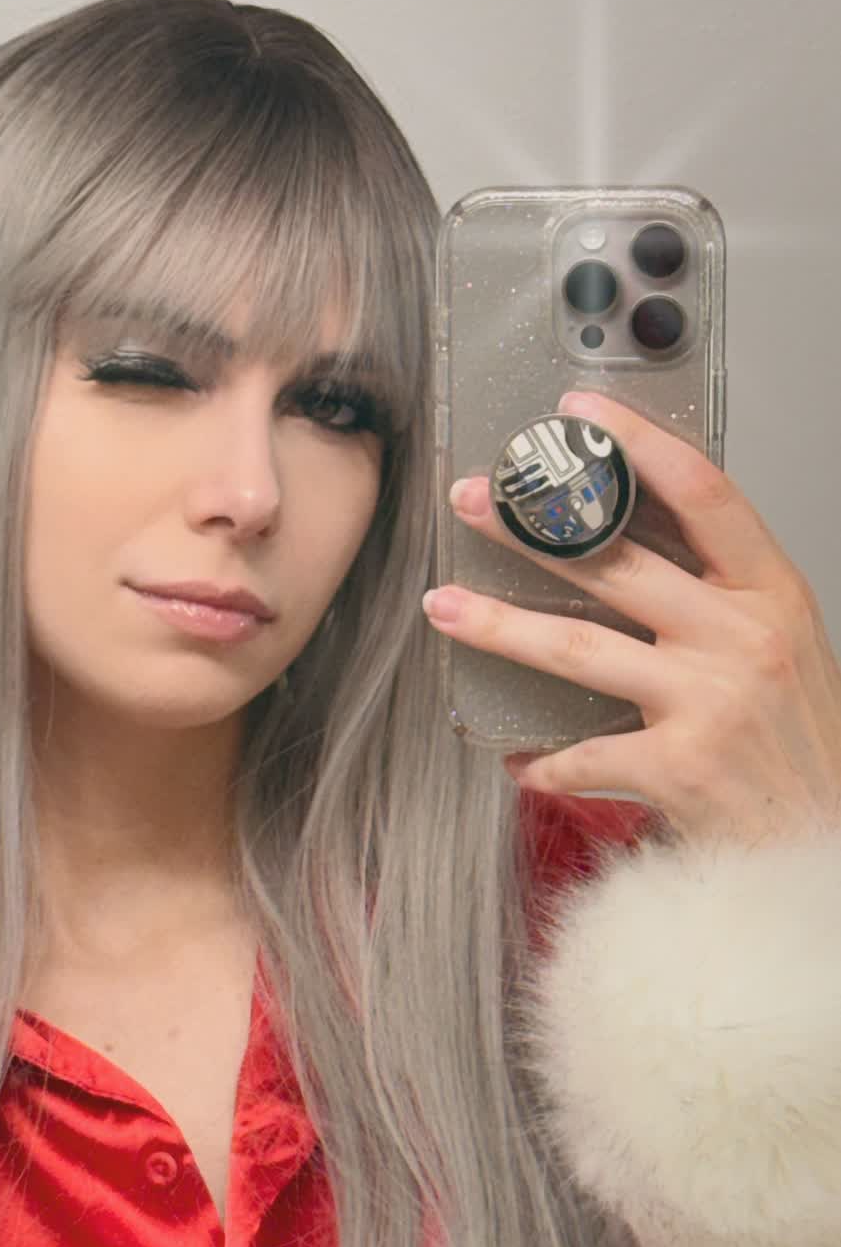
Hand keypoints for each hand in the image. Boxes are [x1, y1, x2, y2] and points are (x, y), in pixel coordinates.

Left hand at [426, 389, 840, 849]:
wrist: (824, 834)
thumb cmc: (797, 740)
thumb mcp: (779, 644)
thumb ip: (714, 594)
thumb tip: (618, 546)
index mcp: (770, 593)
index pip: (703, 493)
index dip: (638, 443)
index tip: (579, 412)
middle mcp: (743, 638)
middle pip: (618, 563)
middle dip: (532, 529)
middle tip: (472, 502)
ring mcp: (711, 701)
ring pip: (579, 648)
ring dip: (500, 626)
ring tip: (444, 605)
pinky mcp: (679, 767)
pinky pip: (584, 754)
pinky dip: (545, 762)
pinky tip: (521, 763)